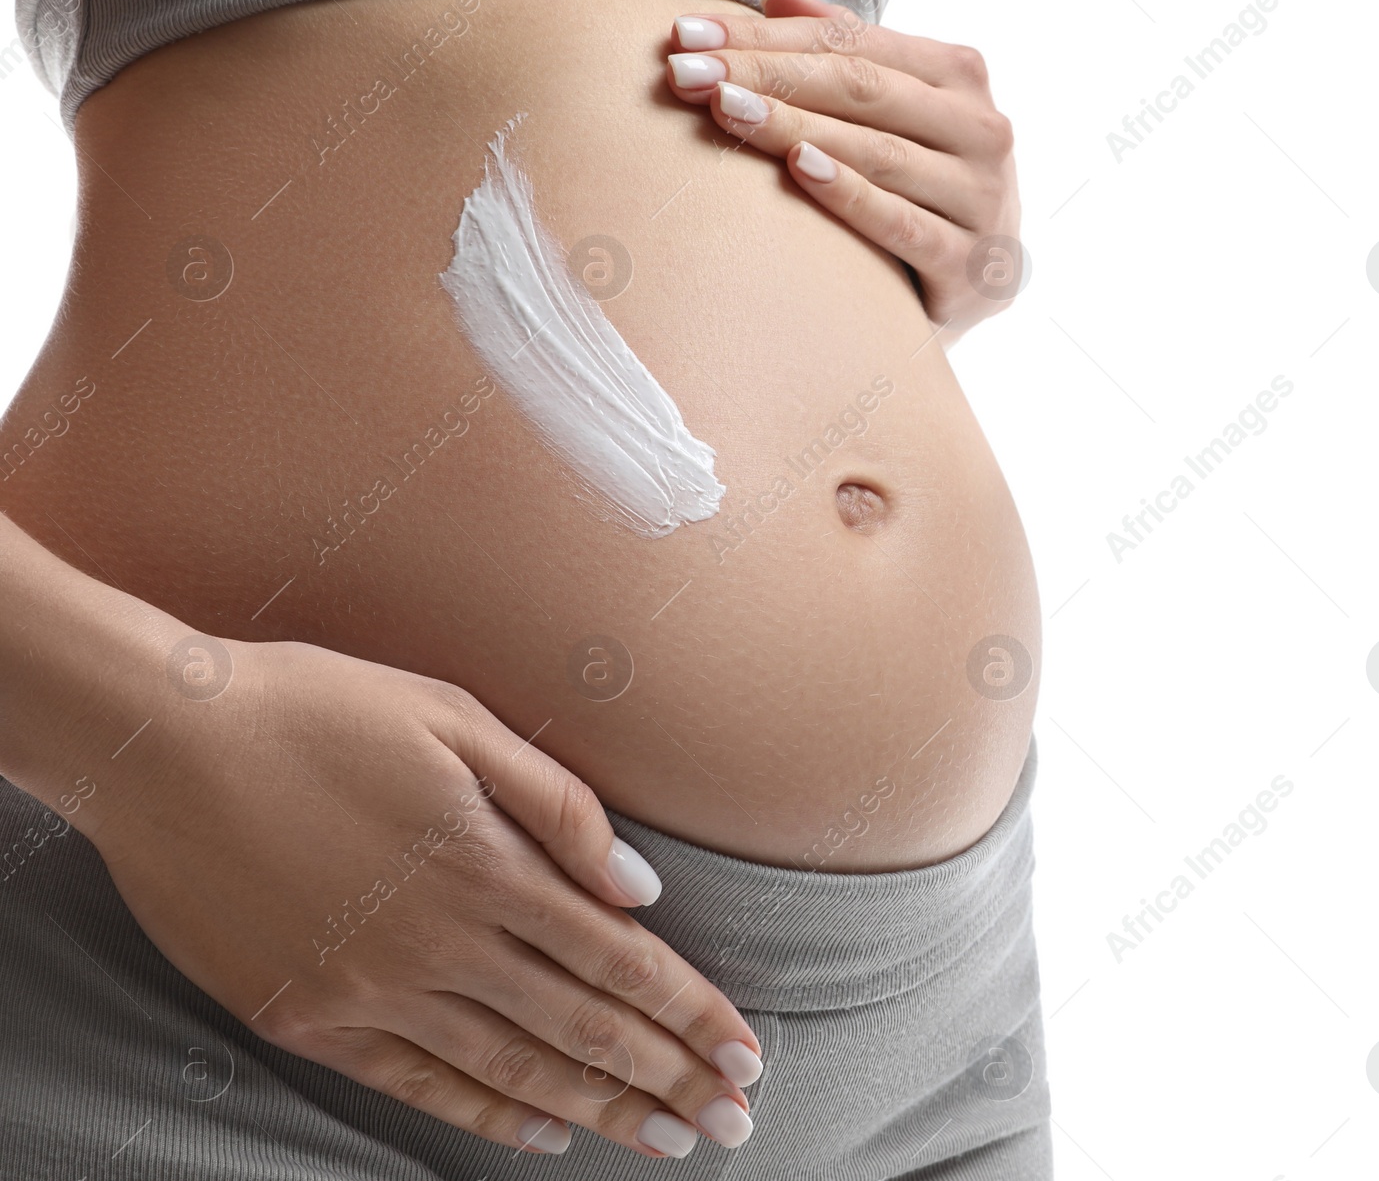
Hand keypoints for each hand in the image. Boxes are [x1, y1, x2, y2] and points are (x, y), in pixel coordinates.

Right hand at [87, 638, 762, 1159]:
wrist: (165, 744)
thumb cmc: (320, 710)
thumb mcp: (454, 718)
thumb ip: (557, 806)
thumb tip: (639, 888)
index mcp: (486, 865)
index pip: (620, 960)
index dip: (689, 1012)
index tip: (744, 1053)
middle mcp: (441, 943)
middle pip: (582, 1028)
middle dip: (669, 1077)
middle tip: (733, 1121)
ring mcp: (371, 991)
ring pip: (515, 1070)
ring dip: (601, 1111)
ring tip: (665, 1140)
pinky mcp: (308, 1019)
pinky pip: (420, 1085)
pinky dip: (492, 1116)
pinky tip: (545, 1134)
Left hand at [665, 0, 1023, 342]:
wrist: (986, 284)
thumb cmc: (925, 183)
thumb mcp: (896, 111)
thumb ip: (847, 53)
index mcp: (959, 74)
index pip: (850, 41)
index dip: (765, 34)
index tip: (687, 35)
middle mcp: (979, 127)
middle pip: (860, 87)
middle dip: (766, 73)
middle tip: (686, 72)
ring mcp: (980, 195)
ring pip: (877, 151)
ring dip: (793, 126)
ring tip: (723, 109)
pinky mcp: (968, 263)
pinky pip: (900, 222)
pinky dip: (850, 194)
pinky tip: (799, 169)